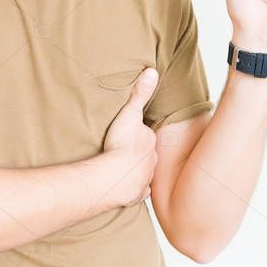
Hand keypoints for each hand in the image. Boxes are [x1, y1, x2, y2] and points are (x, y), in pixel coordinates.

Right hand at [100, 68, 159, 206]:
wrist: (113, 177)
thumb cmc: (121, 145)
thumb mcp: (129, 113)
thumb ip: (140, 94)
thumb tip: (152, 71)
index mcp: (150, 142)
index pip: (148, 135)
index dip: (141, 133)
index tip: (133, 132)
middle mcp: (152, 161)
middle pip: (148, 154)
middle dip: (141, 152)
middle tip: (129, 150)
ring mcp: (145, 179)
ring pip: (145, 172)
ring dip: (138, 170)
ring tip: (126, 167)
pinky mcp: (136, 194)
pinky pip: (139, 191)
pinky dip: (135, 188)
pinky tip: (130, 186)